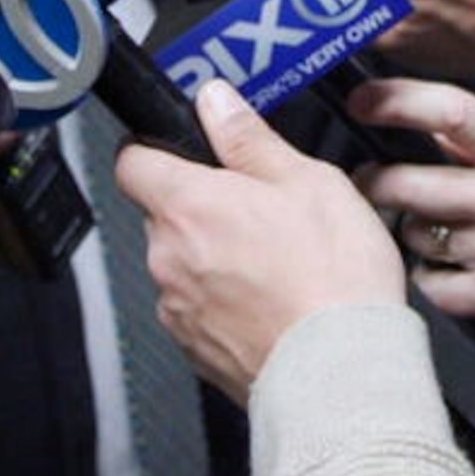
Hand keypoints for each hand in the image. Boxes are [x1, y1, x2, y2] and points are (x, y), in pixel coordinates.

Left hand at [115, 80, 406, 402]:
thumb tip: (216, 102)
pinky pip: (200, 309)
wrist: (343, 373)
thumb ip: (249, 139)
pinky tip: (274, 302)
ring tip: (278, 263)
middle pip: (164, 214)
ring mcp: (177, 309)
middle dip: (203, 208)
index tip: (185, 150)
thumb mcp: (307, 181)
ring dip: (215, 257)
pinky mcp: (195, 351)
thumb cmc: (333, 278)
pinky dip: (227, 301)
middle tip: (262, 210)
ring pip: (182, 264)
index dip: (154, 148)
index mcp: (188, 206)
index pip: (131, 160)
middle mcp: (168, 258)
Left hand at [350, 77, 474, 343]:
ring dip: (411, 228)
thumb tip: (427, 122)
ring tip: (431, 225)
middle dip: (375, 180)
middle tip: (369, 179)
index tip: (363, 101)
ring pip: (414, 232)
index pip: (451, 112)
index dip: (395, 102)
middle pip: (409, 181)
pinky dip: (430, 274)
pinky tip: (449, 265)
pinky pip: (430, 282)